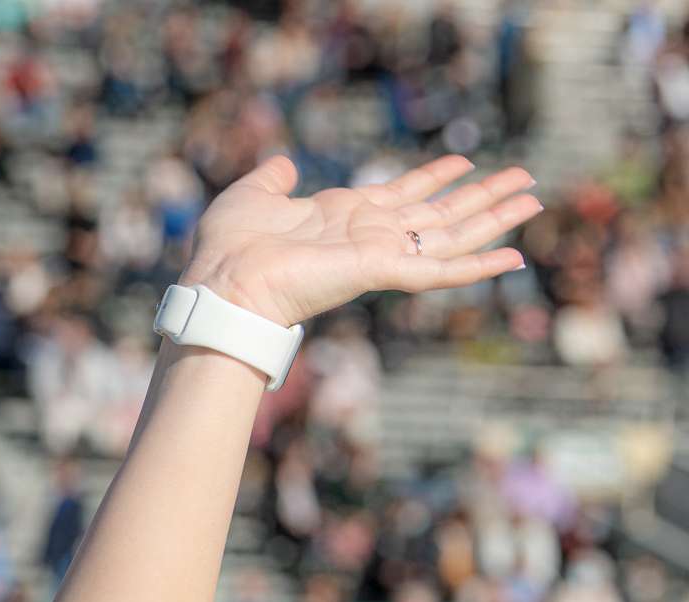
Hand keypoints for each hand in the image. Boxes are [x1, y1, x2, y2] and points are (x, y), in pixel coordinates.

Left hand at [183, 153, 540, 327]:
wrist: (223, 283)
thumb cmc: (228, 247)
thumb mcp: (251, 195)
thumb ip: (271, 179)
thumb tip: (282, 164)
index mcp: (343, 216)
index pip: (401, 194)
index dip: (433, 177)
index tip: (463, 162)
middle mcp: (368, 235)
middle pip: (439, 213)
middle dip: (482, 197)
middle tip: (526, 181)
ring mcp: (379, 254)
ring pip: (451, 235)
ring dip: (495, 219)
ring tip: (534, 201)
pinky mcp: (381, 271)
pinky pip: (439, 269)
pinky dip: (477, 266)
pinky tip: (513, 258)